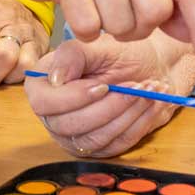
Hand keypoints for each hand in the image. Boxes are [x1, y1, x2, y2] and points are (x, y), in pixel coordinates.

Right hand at [24, 34, 194, 158]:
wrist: (150, 67)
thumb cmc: (120, 52)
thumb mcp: (97, 46)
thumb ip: (72, 55)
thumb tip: (55, 78)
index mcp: (44, 85)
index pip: (43, 103)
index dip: (72, 98)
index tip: (103, 85)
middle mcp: (54, 115)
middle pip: (69, 126)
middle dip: (108, 107)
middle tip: (135, 86)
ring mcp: (75, 136)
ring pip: (95, 138)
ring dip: (126, 114)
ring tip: (148, 90)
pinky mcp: (99, 148)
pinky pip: (117, 144)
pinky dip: (138, 123)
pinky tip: (151, 103)